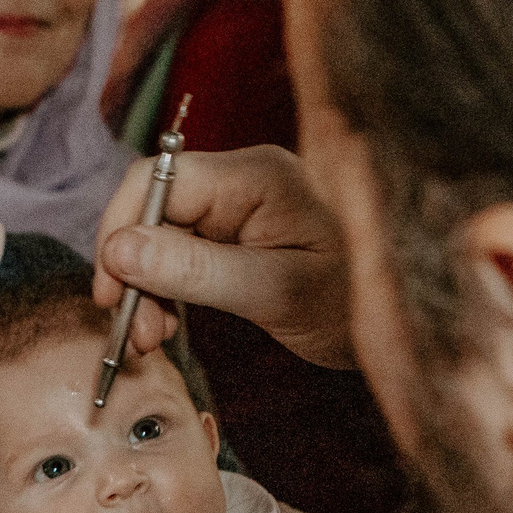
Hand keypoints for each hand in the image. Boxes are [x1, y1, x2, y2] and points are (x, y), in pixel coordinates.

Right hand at [91, 146, 356, 370]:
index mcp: (257, 176)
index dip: (120, 232)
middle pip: (151, 207)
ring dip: (142, 286)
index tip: (111, 293)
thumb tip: (119, 251)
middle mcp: (243, 179)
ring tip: (151, 336)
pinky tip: (166, 322)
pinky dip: (162, 289)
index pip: (156, 181)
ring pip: (158, 234)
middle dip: (130, 269)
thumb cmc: (353, 303)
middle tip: (134, 330)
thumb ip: (195, 270)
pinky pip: (178, 252)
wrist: (401, 325)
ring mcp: (239, 206)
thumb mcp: (273, 291)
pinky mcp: (235, 234)